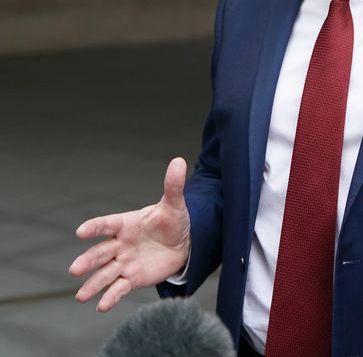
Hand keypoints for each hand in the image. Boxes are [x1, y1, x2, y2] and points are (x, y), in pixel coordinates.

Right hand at [69, 157, 190, 311]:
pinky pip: (118, 288)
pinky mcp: (131, 279)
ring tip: (81, 296)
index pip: (107, 224)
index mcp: (126, 224)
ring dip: (93, 284)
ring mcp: (124, 263)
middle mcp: (120, 244)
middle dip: (88, 261)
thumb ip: (173, 186)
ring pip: (104, 274)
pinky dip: (110, 297)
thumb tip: (179, 161)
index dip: (95, 227)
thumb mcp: (174, 205)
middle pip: (100, 252)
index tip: (81, 231)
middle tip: (75, 269)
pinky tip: (101, 306)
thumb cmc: (172, 222)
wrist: (183, 244)